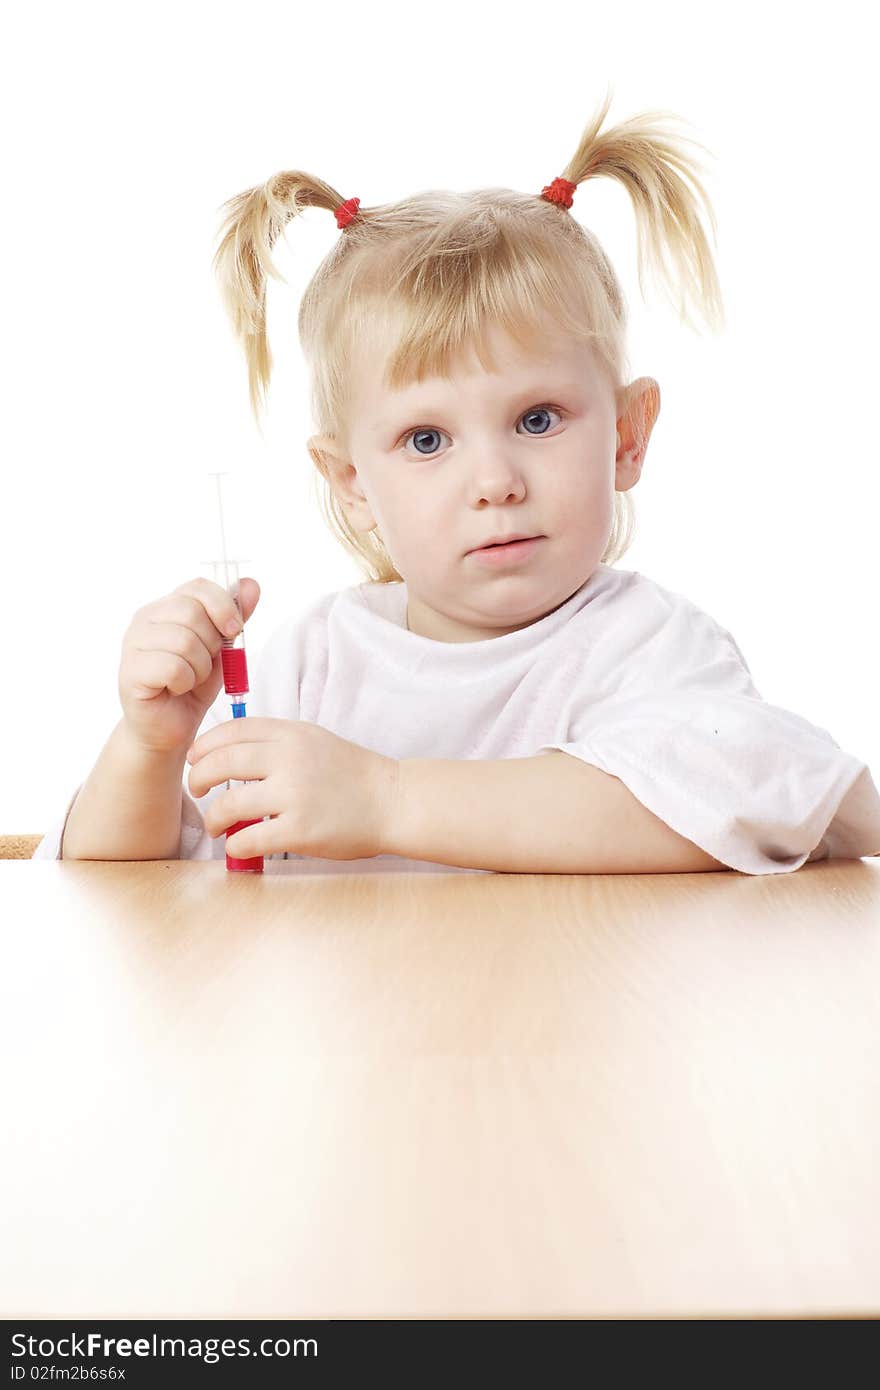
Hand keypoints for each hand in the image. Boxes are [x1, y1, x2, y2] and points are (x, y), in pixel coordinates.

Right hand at [118, 576, 260, 754]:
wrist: (169, 728)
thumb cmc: (193, 686)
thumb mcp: (221, 649)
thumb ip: (234, 617)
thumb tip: (252, 584)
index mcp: (166, 607)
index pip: (198, 587)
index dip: (223, 606)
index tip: (234, 631)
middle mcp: (145, 619)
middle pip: (192, 612)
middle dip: (211, 643)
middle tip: (204, 665)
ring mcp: (133, 644)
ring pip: (184, 641)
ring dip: (199, 667)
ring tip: (190, 679)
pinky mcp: (130, 671)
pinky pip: (173, 667)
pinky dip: (185, 682)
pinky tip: (176, 689)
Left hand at [186, 718, 400, 860]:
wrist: (393, 801)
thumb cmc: (353, 775)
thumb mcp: (315, 741)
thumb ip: (276, 743)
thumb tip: (230, 755)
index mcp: (291, 734)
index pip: (232, 731)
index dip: (205, 746)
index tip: (196, 760)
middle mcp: (290, 759)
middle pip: (220, 763)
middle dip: (199, 779)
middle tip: (198, 791)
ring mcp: (294, 795)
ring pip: (228, 804)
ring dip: (213, 817)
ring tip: (218, 825)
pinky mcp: (300, 830)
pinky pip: (249, 839)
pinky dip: (235, 845)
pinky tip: (239, 846)